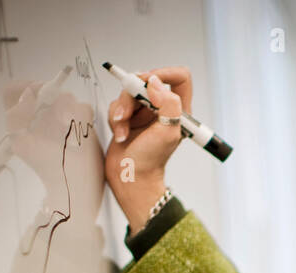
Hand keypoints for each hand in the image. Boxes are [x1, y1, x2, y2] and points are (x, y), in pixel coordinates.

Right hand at [104, 66, 192, 231]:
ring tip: (123, 130)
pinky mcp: (128, 116)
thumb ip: (169, 103)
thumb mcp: (168, 132)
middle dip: (132, 96)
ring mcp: (144, 112)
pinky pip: (117, 104)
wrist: (130, 175)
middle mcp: (162, 108)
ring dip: (122, 111)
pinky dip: (116, 118)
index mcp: (179, 110)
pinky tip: (120, 134)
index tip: (149, 82)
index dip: (165, 74)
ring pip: (128, 93)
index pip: (180, 78)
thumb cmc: (151, 160)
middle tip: (127, 112)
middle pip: (146, 82)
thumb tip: (155, 83)